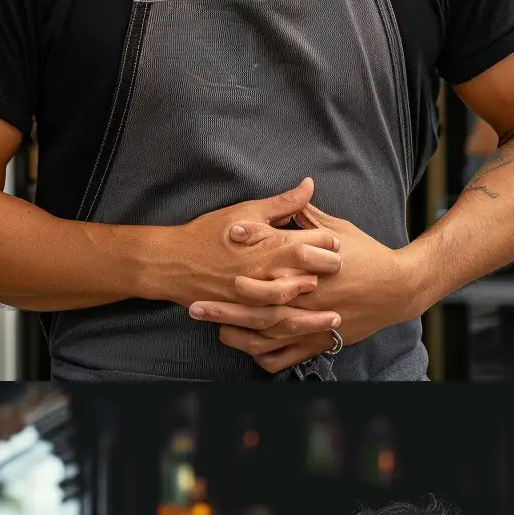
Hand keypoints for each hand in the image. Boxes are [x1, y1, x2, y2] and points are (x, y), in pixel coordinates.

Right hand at [151, 180, 341, 311]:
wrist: (172, 262)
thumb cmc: (209, 233)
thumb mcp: (246, 211)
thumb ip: (283, 203)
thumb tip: (309, 184)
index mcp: (267, 243)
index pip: (310, 242)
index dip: (329, 243)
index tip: (338, 243)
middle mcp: (263, 270)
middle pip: (308, 273)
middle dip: (328, 272)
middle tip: (341, 270)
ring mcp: (253, 294)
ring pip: (294, 304)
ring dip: (315, 309)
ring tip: (334, 312)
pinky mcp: (242, 311)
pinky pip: (271, 323)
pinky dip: (289, 328)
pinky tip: (304, 329)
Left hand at [190, 204, 422, 372]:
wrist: (398, 287)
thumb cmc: (368, 255)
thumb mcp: (339, 231)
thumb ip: (310, 217)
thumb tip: (296, 190)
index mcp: (309, 268)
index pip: (269, 264)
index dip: (241, 258)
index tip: (217, 252)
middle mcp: (307, 299)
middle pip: (258, 307)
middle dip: (224, 308)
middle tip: (195, 307)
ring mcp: (313, 324)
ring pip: (267, 336)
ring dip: (238, 336)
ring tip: (215, 330)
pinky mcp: (320, 342)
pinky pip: (287, 356)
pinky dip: (266, 356)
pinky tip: (250, 351)